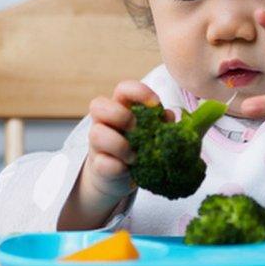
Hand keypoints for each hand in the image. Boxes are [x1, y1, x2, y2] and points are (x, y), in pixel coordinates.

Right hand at [60, 80, 171, 229]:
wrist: (120, 176)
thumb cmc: (139, 147)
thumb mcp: (153, 133)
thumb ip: (161, 122)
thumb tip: (168, 116)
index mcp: (121, 108)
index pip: (123, 89)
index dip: (138, 91)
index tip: (156, 104)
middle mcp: (105, 123)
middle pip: (98, 105)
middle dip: (120, 116)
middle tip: (137, 129)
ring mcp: (97, 144)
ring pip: (96, 134)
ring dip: (119, 145)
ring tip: (135, 157)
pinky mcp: (98, 166)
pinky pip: (102, 163)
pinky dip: (118, 167)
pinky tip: (128, 170)